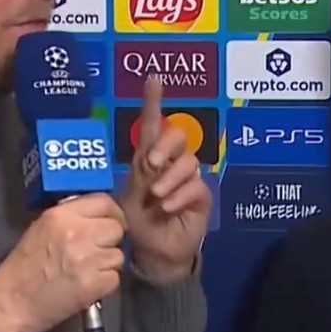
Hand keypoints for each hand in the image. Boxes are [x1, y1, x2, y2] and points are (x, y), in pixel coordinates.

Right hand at [0, 193, 126, 331]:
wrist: (12, 304)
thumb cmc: (23, 267)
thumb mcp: (41, 227)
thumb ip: (71, 217)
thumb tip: (98, 215)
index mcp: (62, 216)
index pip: (104, 202)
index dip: (112, 214)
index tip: (110, 222)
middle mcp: (78, 233)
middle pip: (116, 228)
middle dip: (110, 240)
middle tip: (96, 251)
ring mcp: (88, 259)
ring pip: (118, 255)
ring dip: (108, 263)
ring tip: (87, 270)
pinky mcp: (94, 284)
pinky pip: (115, 277)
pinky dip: (105, 283)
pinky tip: (87, 285)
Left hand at [120, 77, 211, 281]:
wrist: (154, 252)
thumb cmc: (139, 222)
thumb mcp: (129, 196)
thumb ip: (139, 174)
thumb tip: (148, 157)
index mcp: (150, 158)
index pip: (154, 125)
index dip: (154, 101)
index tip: (153, 80)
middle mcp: (171, 163)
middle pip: (178, 135)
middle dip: (166, 145)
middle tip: (151, 163)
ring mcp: (188, 179)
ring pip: (188, 162)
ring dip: (169, 178)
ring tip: (156, 196)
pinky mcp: (201, 197)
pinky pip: (195, 186)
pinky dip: (178, 195)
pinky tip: (167, 207)